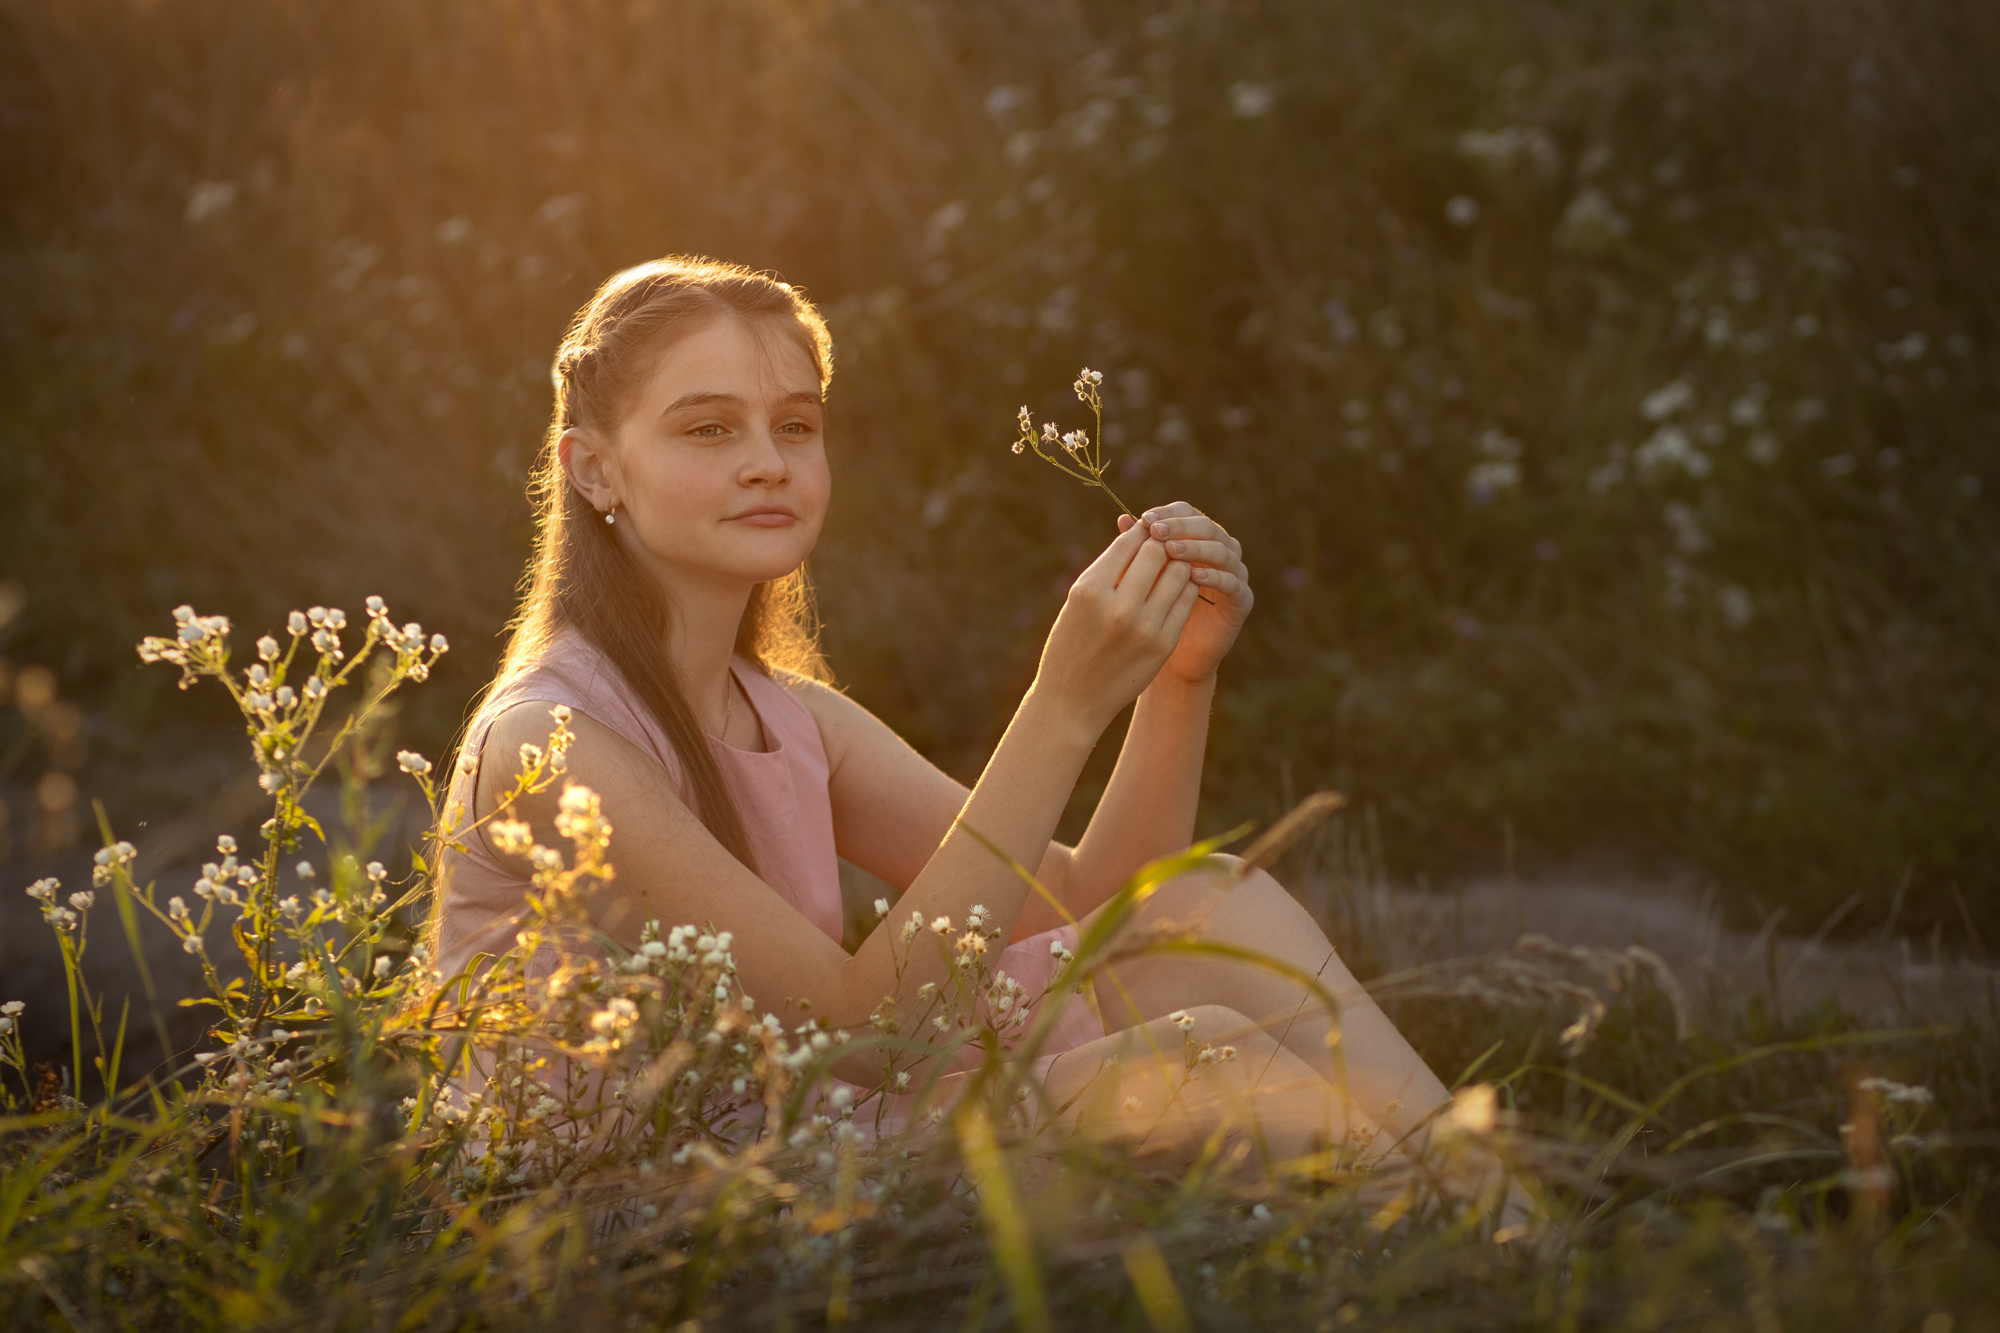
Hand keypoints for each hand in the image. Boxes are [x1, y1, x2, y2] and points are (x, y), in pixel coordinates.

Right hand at [1035, 518, 1202, 731]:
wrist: (1072, 700)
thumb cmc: (1070, 643)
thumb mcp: (1078, 601)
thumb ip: (1108, 569)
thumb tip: (1138, 533)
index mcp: (1090, 590)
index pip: (1128, 543)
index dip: (1140, 531)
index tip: (1145, 530)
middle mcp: (1119, 607)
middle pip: (1157, 553)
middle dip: (1162, 543)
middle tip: (1161, 544)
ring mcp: (1145, 628)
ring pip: (1179, 573)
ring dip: (1177, 564)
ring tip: (1169, 566)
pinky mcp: (1164, 645)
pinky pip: (1186, 600)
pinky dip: (1184, 588)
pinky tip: (1174, 589)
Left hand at [1120, 501, 1253, 686]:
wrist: (1173, 655)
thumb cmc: (1153, 610)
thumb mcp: (1142, 577)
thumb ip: (1139, 549)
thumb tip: (1123, 520)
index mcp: (1198, 538)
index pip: (1188, 513)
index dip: (1168, 513)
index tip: (1144, 520)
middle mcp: (1221, 550)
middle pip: (1207, 526)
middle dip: (1180, 527)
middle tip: (1156, 532)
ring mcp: (1236, 573)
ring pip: (1223, 550)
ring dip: (1196, 548)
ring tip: (1171, 551)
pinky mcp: (1243, 600)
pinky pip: (1233, 583)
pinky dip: (1215, 576)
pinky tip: (1194, 576)